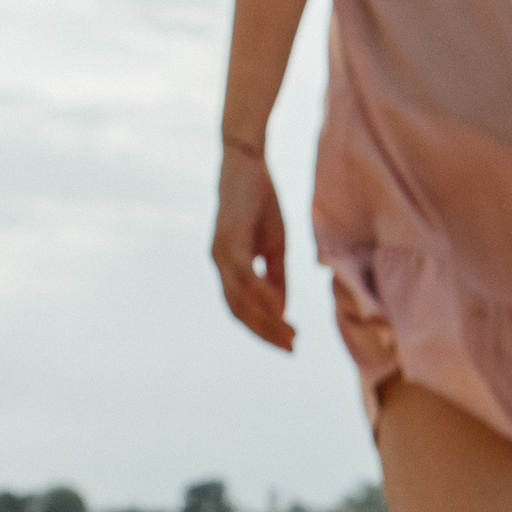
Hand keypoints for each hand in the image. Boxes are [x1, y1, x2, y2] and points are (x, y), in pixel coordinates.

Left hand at [212, 142, 294, 349]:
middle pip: (239, 311)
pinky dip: (262, 296)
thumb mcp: (275, 248)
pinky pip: (245, 277)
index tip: (289, 344)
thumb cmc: (261, 203)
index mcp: (229, 267)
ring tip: (289, 334)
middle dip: (265, 332)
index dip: (264, 329)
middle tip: (291, 348)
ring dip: (266, 320)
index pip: (243, 309)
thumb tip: (282, 311)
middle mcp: (220, 264)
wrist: (248, 163)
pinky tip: (280, 310)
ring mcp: (221, 254)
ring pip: (240, 299)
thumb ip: (277, 279)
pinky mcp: (227, 240)